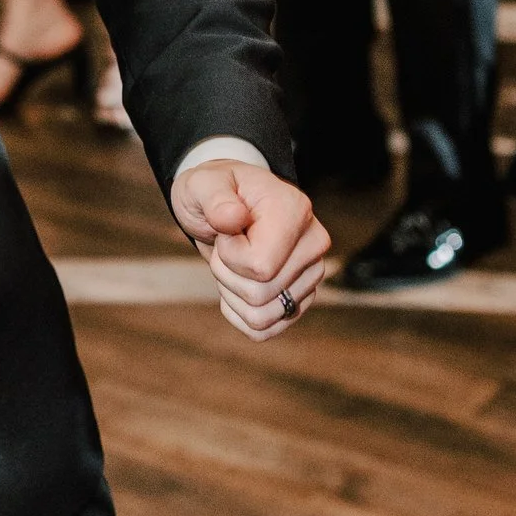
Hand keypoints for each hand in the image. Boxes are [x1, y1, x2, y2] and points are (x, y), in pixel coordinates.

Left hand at [171, 159, 330, 338]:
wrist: (224, 205)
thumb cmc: (214, 191)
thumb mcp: (202, 184)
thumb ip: (214, 198)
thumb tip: (232, 218)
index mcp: (295, 211)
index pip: (260, 267)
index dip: (228, 256)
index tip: (225, 231)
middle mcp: (313, 244)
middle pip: (260, 294)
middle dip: (226, 273)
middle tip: (225, 245)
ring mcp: (311, 275)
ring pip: (262, 316)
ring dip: (232, 293)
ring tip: (234, 262)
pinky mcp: (301, 299)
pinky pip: (265, 330)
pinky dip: (240, 314)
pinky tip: (236, 286)